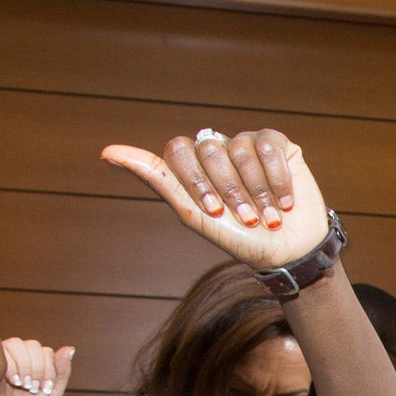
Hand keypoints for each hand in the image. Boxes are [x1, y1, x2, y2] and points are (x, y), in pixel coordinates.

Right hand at [0, 337, 74, 395]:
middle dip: (37, 369)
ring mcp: (6, 354)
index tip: (45, 389)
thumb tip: (70, 348)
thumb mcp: (53, 392)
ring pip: (19, 345)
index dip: (48, 369)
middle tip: (33, 388)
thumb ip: (62, 371)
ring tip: (24, 385)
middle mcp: (21, 354)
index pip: (46, 351)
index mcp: (36, 360)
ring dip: (25, 366)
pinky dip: (12, 367)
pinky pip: (4, 352)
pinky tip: (14, 382)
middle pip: (33, 346)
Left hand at [102, 128, 330, 270]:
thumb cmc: (239, 238)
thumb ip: (156, 179)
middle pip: (209, 150)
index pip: (178, 151)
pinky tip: (285, 201)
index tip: (213, 212)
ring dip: (257, 191)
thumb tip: (106, 151)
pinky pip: (269, 148)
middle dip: (228, 190)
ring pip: (240, 150)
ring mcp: (247, 144)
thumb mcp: (193, 214)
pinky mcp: (278, 144)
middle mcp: (218, 150)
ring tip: (269, 217)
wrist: (288, 252)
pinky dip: (277, 180)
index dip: (195, 180)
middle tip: (245, 219)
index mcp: (193, 166)